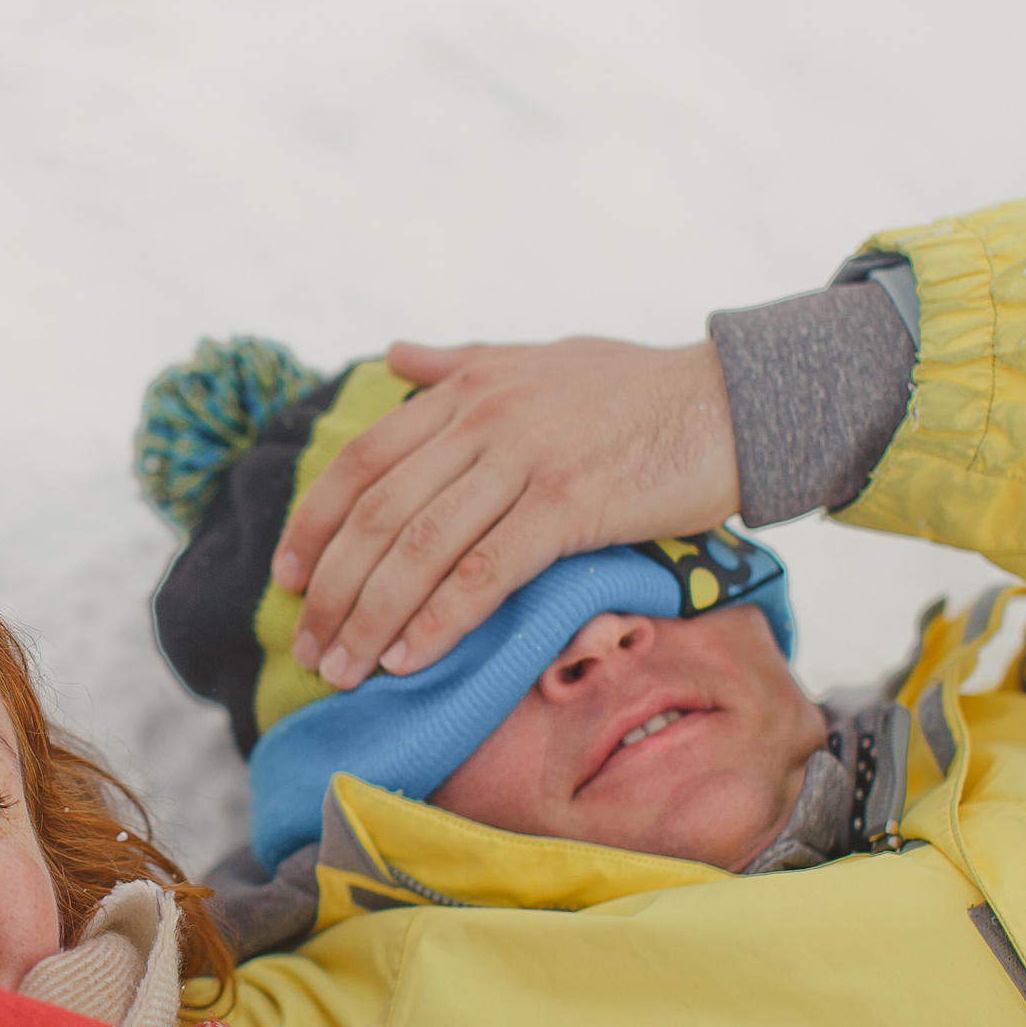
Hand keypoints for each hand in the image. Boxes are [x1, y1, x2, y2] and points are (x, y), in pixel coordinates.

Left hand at [274, 338, 741, 688]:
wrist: (737, 399)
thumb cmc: (639, 388)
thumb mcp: (537, 358)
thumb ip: (458, 363)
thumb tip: (394, 356)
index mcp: (465, 389)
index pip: (363, 463)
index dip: (314, 525)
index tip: (287, 578)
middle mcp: (481, 419)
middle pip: (377, 516)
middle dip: (332, 591)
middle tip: (307, 648)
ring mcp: (524, 460)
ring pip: (419, 549)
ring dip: (371, 619)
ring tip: (345, 670)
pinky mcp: (570, 504)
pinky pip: (485, 573)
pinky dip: (438, 621)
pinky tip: (410, 659)